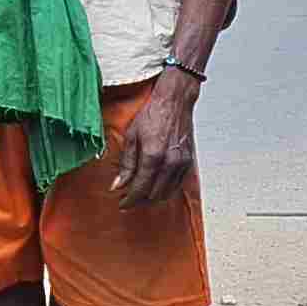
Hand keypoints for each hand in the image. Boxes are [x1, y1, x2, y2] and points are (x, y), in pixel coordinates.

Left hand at [105, 79, 198, 208]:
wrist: (174, 102)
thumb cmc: (152, 114)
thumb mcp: (131, 137)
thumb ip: (126, 164)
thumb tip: (118, 185)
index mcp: (153, 156)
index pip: (140, 189)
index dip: (129, 200)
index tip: (121, 204)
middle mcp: (170, 163)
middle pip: (153, 195)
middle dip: (139, 201)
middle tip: (127, 199)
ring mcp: (182, 164)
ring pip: (166, 194)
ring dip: (152, 198)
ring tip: (140, 195)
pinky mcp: (188, 163)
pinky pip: (176, 186)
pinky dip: (165, 191)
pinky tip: (155, 186)